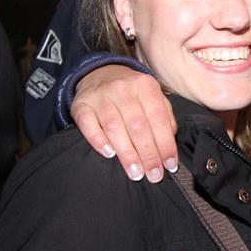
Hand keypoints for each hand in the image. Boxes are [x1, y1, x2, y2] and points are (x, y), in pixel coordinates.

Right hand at [71, 64, 177, 181]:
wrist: (100, 74)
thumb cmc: (132, 93)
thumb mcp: (152, 96)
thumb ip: (164, 117)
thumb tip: (169, 144)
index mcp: (145, 85)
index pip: (158, 119)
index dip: (165, 144)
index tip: (169, 165)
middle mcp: (122, 88)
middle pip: (138, 126)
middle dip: (148, 155)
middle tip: (154, 175)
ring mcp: (100, 96)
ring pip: (114, 128)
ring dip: (127, 154)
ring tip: (135, 173)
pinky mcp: (81, 105)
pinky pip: (88, 125)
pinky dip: (99, 141)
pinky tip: (109, 154)